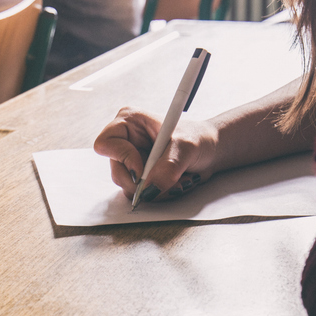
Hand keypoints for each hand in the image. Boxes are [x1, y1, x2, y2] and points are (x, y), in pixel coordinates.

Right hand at [92, 107, 217, 201]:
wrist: (210, 151)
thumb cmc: (198, 138)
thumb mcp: (186, 147)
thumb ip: (168, 167)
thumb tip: (150, 189)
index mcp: (129, 121)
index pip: (106, 143)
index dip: (122, 158)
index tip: (142, 169)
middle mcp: (126, 140)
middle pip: (116, 171)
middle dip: (143, 182)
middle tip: (167, 183)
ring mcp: (132, 159)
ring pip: (128, 186)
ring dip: (155, 190)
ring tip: (178, 181)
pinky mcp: (140, 175)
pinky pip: (140, 193)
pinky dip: (158, 194)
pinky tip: (174, 185)